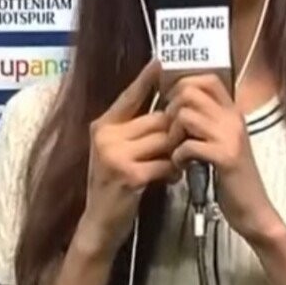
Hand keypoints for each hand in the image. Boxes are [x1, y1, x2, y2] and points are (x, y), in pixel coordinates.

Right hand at [76, 60, 181, 257]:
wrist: (99, 223)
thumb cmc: (113, 186)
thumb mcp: (115, 153)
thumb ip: (132, 131)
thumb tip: (164, 110)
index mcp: (102, 126)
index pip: (130, 96)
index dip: (146, 79)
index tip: (162, 60)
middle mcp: (106, 136)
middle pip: (155, 121)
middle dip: (174, 131)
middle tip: (186, 141)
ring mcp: (115, 155)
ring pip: (164, 141)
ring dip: (176, 153)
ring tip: (178, 164)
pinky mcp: (130, 175)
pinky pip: (165, 163)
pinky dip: (174, 171)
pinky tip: (173, 179)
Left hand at [165, 74, 284, 242]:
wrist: (253, 209)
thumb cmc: (231, 176)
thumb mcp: (222, 141)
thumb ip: (207, 120)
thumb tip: (178, 102)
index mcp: (232, 112)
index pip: (207, 79)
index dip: (183, 85)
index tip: (172, 104)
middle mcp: (233, 119)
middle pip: (189, 92)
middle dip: (171, 110)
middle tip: (171, 132)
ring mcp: (230, 137)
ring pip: (186, 115)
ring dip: (172, 134)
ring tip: (175, 151)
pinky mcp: (225, 157)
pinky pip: (189, 145)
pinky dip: (178, 156)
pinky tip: (182, 166)